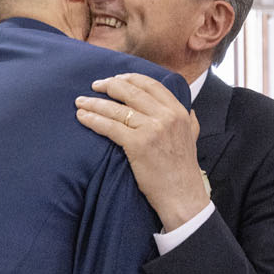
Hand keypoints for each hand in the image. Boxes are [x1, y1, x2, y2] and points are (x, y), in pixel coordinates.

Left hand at [76, 74, 208, 230]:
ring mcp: (152, 129)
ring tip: (80, 102)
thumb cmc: (183, 170)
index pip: (151, 84)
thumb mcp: (192, 138)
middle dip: (108, 85)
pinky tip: (83, 118)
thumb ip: (189, 121)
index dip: (129, 78)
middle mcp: (166, 116)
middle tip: (94, 86)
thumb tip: (189, 110)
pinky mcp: (138, 144)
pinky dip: (93, 120)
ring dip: (94, 103)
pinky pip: (110, 127)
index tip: (115, 79)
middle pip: (130, 91)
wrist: (182, 195)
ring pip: (117, 108)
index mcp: (179, 111)